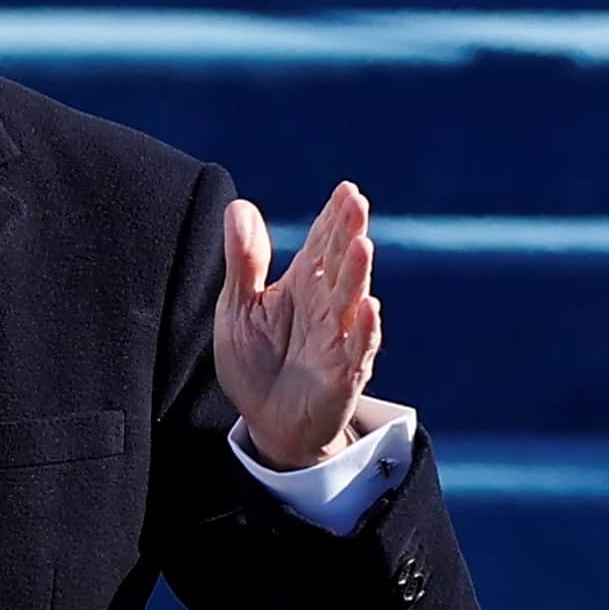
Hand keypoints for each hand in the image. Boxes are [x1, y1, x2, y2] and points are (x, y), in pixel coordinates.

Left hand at [214, 182, 381, 470]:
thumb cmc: (256, 360)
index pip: (323, 243)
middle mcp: (327, 305)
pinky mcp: (344, 374)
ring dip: (359, 274)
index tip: (346, 189)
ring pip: (352, 300)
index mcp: (303, 283)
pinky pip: (358, 349)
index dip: (334, 217)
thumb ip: (244, 259)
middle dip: (349, 233)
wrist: (266, 421)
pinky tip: (369, 307)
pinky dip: (365, 329)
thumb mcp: (239, 306)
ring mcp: (339, 338)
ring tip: (362, 245)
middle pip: (341, 263)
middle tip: (356, 202)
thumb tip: (239, 205)